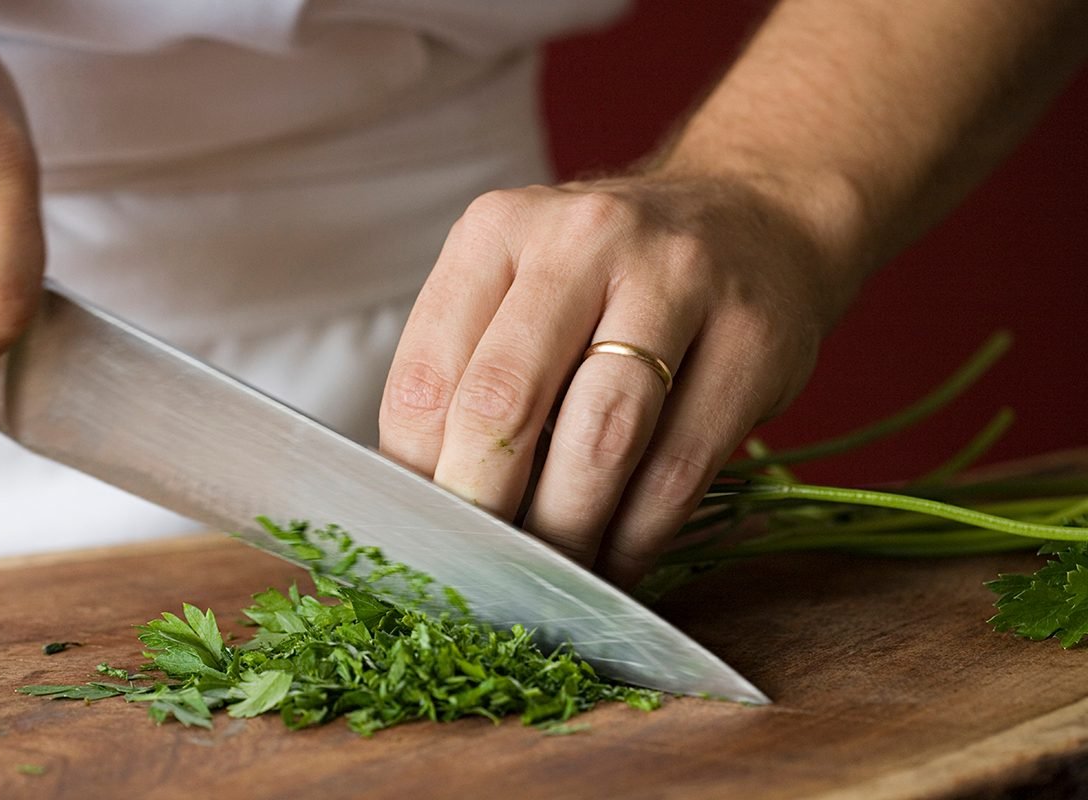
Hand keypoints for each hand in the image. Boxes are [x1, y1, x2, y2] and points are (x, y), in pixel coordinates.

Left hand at [380, 173, 860, 586]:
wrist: (752, 218)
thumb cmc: (610, 276)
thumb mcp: (522, 285)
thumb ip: (469, 370)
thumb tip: (427, 502)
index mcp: (498, 229)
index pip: (427, 375)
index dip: (417, 476)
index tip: (425, 535)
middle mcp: (584, 240)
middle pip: (505, 404)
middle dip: (483, 510)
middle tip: (478, 573)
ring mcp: (678, 282)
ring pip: (600, 442)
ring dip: (565, 533)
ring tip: (547, 581)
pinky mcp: (752, 342)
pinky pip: (679, 470)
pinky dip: (636, 538)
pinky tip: (614, 563)